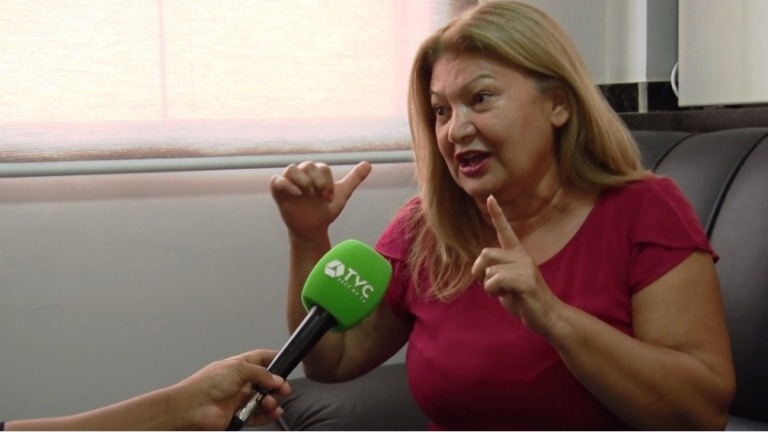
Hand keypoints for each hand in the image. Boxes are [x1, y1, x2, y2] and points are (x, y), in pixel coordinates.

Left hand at [171, 349, 290, 429]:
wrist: (192, 407)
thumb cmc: (210, 383)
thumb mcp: (238, 369)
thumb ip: (261, 373)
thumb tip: (277, 379)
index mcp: (238, 365)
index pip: (260, 358)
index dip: (273, 358)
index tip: (286, 361)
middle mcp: (240, 381)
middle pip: (265, 381)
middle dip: (277, 384)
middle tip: (284, 389)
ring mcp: (239, 399)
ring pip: (263, 399)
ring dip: (271, 401)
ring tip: (271, 403)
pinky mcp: (238, 415)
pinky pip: (257, 415)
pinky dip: (267, 415)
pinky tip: (273, 412)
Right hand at [270, 161, 371, 241]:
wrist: (313, 229)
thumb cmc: (325, 210)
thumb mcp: (342, 194)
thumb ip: (354, 178)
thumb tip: (369, 164)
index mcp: (316, 172)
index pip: (322, 168)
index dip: (328, 182)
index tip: (329, 198)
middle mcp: (302, 174)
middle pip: (308, 165)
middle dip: (318, 181)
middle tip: (321, 196)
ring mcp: (290, 183)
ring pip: (291, 169)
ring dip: (302, 180)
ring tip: (307, 193)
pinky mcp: (279, 192)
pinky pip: (276, 181)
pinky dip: (286, 184)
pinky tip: (297, 194)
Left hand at [471, 195, 565, 337]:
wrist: (549, 317)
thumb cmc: (526, 301)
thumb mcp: (507, 284)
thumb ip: (495, 273)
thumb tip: (479, 270)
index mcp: (518, 256)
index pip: (506, 232)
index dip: (498, 215)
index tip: (490, 197)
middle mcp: (522, 257)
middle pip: (485, 254)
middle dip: (478, 272)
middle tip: (489, 286)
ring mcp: (525, 267)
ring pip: (489, 270)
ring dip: (488, 287)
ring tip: (503, 293)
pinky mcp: (526, 280)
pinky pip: (495, 280)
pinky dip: (493, 291)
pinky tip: (506, 296)